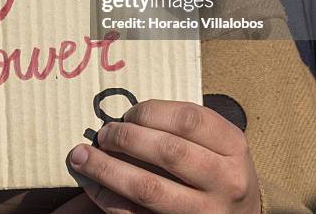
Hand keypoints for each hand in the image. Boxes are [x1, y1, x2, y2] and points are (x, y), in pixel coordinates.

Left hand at [68, 99, 260, 212]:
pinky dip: (108, 199)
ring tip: (82, 156)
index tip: (128, 113)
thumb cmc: (218, 167)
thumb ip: (180, 126)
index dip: (151, 112)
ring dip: (107, 169)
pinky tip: (91, 184)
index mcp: (233, 146)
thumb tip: (123, 117)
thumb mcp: (216, 141)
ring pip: (148, 189)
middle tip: (103, 133)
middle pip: (168, 151)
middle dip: (126, 138)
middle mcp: (226, 181)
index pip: (189, 119)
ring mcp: (206, 213)